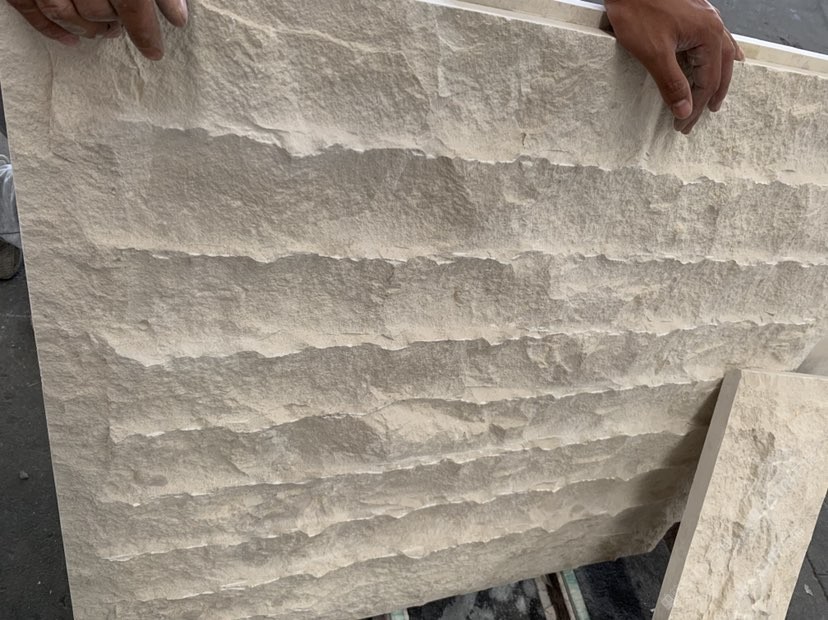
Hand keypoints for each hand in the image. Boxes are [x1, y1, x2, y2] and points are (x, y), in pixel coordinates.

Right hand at [6, 0, 187, 59]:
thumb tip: (178, 17)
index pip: (132, 4)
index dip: (146, 33)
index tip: (155, 51)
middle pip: (98, 10)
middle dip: (116, 24)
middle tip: (125, 29)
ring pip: (65, 12)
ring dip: (89, 28)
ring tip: (105, 30)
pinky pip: (30, 8)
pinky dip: (51, 28)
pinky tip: (72, 40)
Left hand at [605, 0, 743, 133]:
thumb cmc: (637, 9)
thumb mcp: (653, 52)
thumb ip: (671, 83)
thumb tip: (684, 109)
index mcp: (709, 35)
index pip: (708, 82)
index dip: (695, 107)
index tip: (682, 124)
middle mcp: (713, 24)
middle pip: (720, 69)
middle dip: (708, 96)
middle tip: (696, 118)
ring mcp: (706, 17)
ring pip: (720, 54)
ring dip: (716, 78)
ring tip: (712, 97)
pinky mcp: (694, 14)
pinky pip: (712, 40)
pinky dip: (715, 56)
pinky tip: (716, 59)